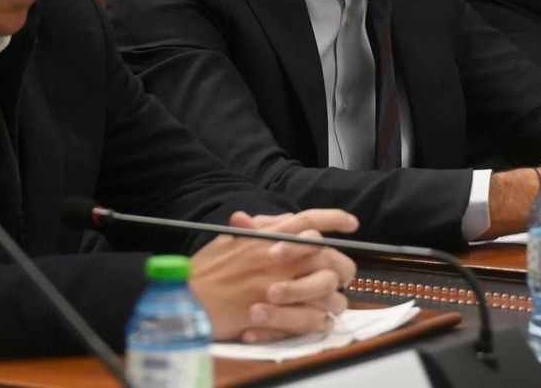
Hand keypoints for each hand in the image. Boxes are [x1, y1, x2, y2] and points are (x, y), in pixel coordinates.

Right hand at [190, 208, 357, 343]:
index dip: (334, 218)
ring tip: (333, 303)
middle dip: (343, 266)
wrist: (188, 302)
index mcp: (266, 238)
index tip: (352, 224)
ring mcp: (277, 286)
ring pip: (326, 290)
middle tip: (344, 274)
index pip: (307, 220)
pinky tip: (321, 321)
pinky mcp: (275, 314)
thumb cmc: (204, 272)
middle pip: (328, 256)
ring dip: (335, 298)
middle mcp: (276, 258)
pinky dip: (321, 321)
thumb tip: (278, 219)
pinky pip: (312, 318)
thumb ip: (256, 228)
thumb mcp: (228, 239)